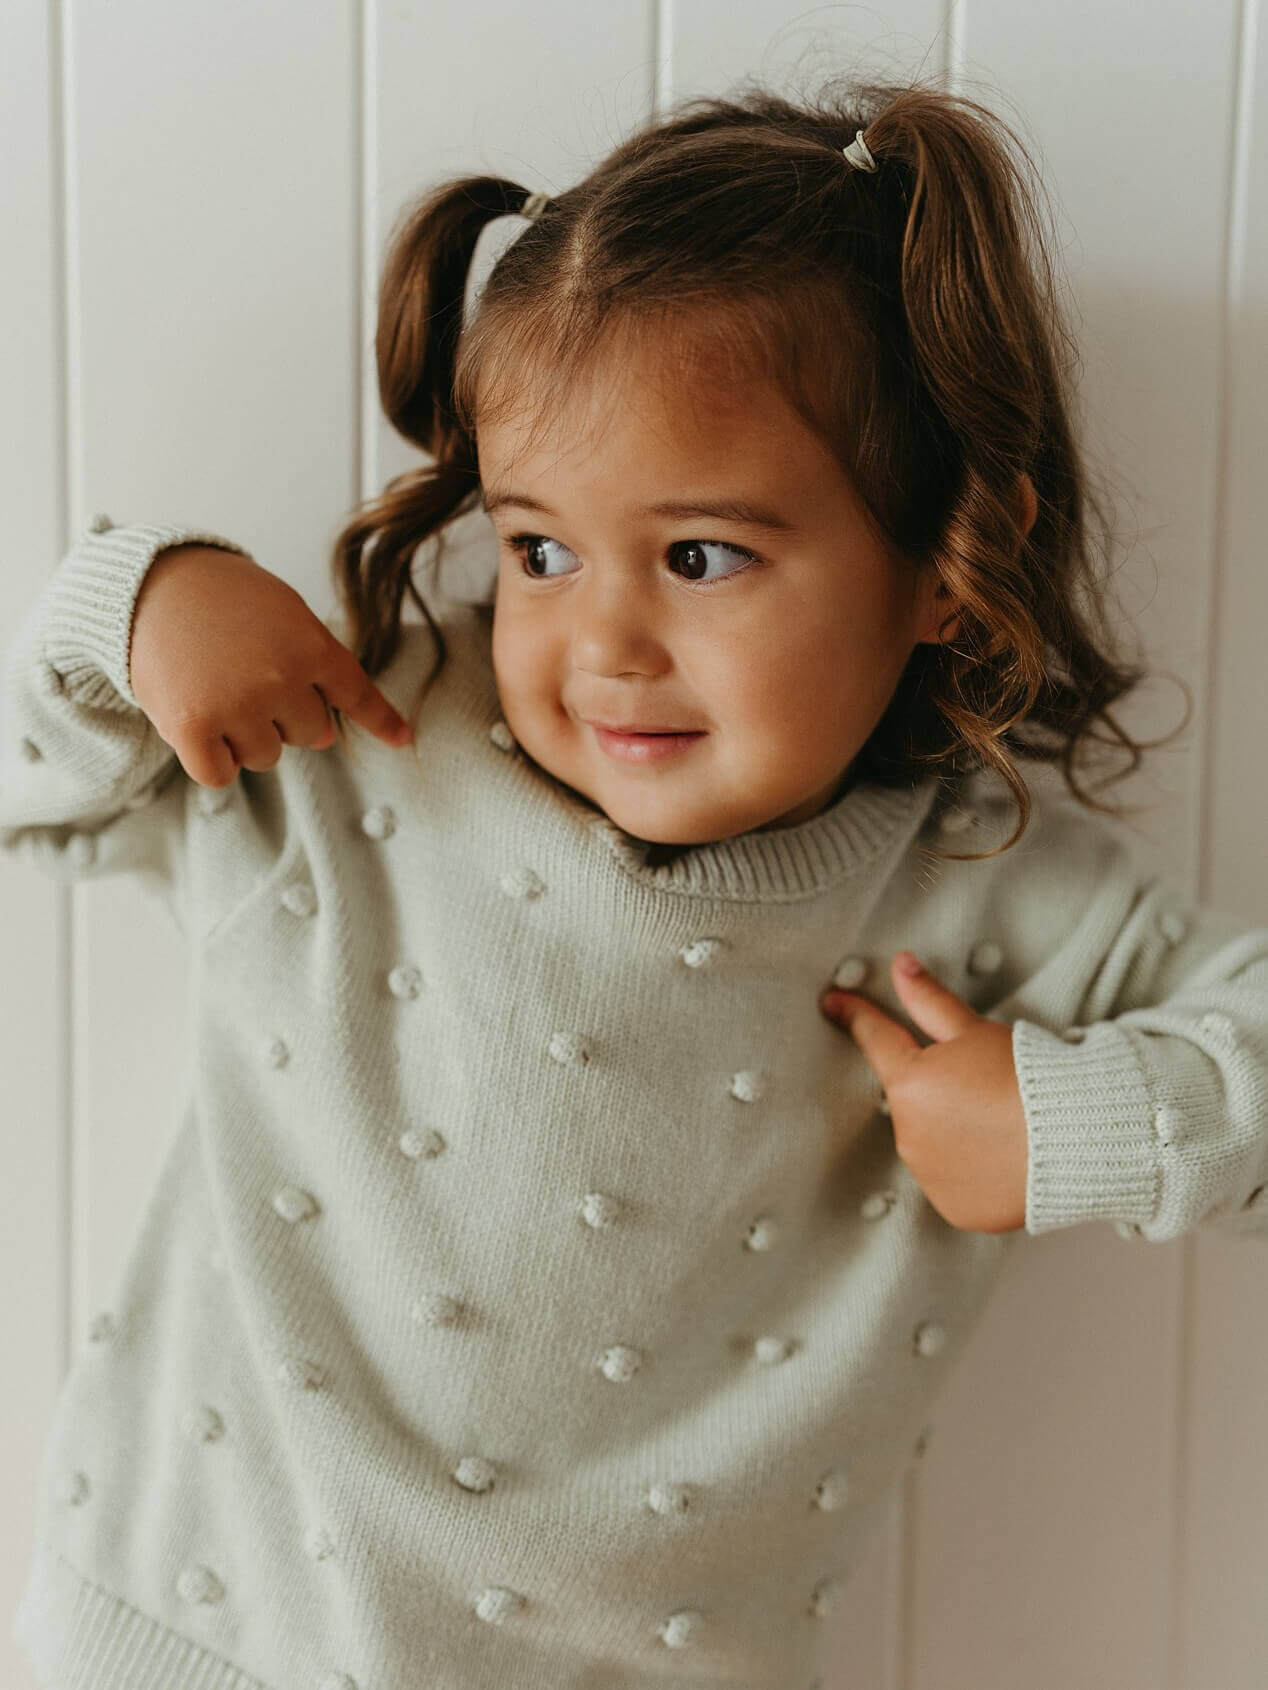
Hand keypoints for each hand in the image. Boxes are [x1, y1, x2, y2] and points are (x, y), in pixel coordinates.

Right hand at [130, 545, 413, 787]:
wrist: (147, 585)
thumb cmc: (221, 597)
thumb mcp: (284, 611)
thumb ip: (314, 664)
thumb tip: (329, 736)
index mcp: (310, 646)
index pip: (355, 694)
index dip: (382, 721)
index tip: (404, 740)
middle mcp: (280, 680)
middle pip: (310, 736)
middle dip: (284, 716)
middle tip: (246, 677)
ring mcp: (237, 706)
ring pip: (266, 757)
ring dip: (246, 736)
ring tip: (216, 690)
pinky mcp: (192, 729)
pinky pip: (222, 774)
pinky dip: (214, 760)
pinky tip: (200, 725)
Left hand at [819, 951, 1028, 1233]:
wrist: (1078, 1141)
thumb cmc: (1028, 1076)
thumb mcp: (977, 1031)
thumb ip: (930, 1001)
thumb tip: (900, 965)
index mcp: (909, 1082)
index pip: (875, 1040)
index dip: (855, 1017)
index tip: (832, 1003)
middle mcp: (908, 1133)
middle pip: (910, 1099)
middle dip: (934, 1088)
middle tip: (984, 1085)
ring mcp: (928, 1175)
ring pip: (929, 1141)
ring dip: (950, 1129)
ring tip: (1000, 1122)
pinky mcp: (953, 1208)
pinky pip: (950, 1181)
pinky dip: (967, 1168)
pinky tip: (1001, 1156)